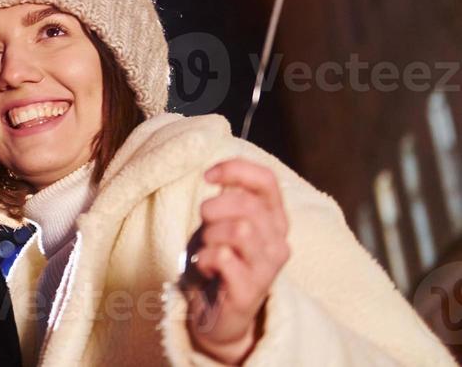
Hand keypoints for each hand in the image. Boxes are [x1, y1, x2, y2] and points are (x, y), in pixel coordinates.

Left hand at [182, 159, 290, 363]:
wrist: (219, 313)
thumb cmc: (221, 259)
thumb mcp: (225, 222)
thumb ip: (229, 199)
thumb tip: (218, 175)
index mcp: (274, 219)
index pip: (267, 180)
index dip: (235, 170)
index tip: (208, 176)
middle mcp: (278, 242)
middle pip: (247, 206)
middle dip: (214, 209)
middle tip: (205, 225)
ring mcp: (267, 268)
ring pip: (239, 231)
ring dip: (210, 235)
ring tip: (207, 248)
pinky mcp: (250, 290)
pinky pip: (222, 258)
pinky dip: (204, 258)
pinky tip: (205, 267)